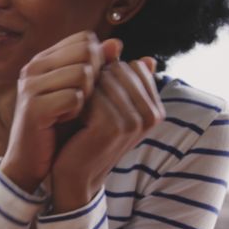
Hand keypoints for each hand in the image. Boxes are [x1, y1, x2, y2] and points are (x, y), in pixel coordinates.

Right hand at [0, 32, 111, 192]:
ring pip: (82, 73)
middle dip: (95, 77)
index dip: (98, 60)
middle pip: (87, 52)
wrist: (31, 160)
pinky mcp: (33, 106)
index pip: (86, 39)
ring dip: (86, 96)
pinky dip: (76, 112)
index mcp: (44, 59)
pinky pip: (74, 98)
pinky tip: (63, 121)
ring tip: (70, 111)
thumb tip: (118, 44)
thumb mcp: (81, 92)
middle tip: (81, 100)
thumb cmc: (58, 126)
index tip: (88, 85)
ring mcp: (31, 85)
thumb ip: (98, 67)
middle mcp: (34, 66)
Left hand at [51, 56, 163, 211]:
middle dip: (96, 82)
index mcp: (155, 109)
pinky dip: (78, 103)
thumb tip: (137, 52)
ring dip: (86, 93)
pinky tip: (75, 121)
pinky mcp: (115, 126)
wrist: (73, 176)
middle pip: (119, 70)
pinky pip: (93, 95)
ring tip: (81, 116)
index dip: (107, 77)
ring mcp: (135, 121)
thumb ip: (120, 79)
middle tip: (86, 110)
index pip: (131, 66)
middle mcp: (151, 115)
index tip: (97, 102)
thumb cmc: (86, 137)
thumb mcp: (107, 106)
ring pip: (105, 80)